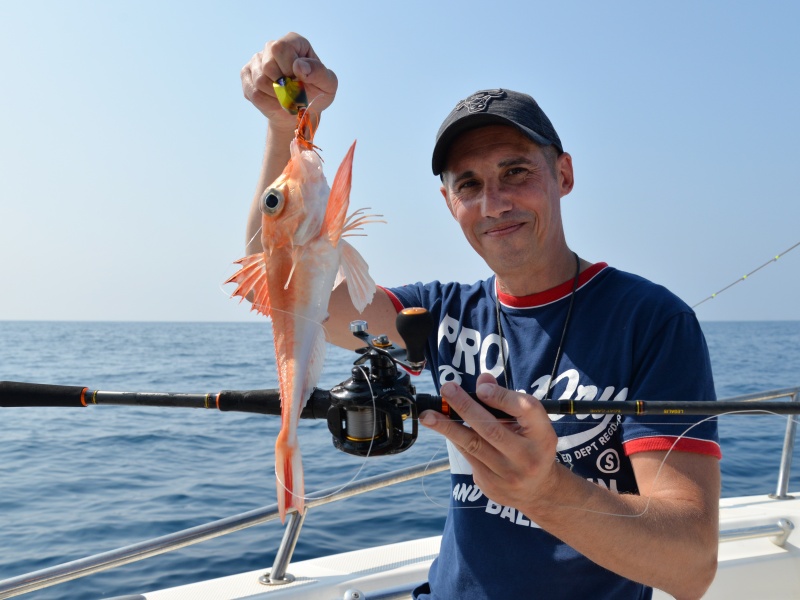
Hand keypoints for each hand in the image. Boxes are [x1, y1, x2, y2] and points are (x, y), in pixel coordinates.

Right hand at [241, 32, 337, 131]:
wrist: (299, 112)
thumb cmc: (316, 94)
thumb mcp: (328, 85)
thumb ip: (319, 73)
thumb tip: (299, 66)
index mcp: (294, 42)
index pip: (281, 48)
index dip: (289, 69)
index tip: (300, 81)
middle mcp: (272, 47)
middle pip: (268, 65)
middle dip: (284, 86)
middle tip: (295, 93)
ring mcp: (257, 61)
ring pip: (260, 81)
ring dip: (277, 97)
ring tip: (287, 98)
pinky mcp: (247, 75)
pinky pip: (253, 92)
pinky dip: (268, 103)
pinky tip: (276, 101)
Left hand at [420, 372, 560, 510]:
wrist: (538, 490)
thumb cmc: (532, 446)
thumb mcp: (530, 423)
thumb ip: (508, 401)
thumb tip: (482, 381)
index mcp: (542, 435)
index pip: (524, 410)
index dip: (501, 397)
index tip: (481, 388)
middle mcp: (527, 456)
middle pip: (492, 429)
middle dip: (465, 407)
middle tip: (447, 390)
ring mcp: (508, 474)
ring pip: (473, 445)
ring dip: (447, 427)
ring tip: (428, 415)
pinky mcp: (491, 485)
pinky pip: (468, 456)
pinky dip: (455, 439)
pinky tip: (442, 427)